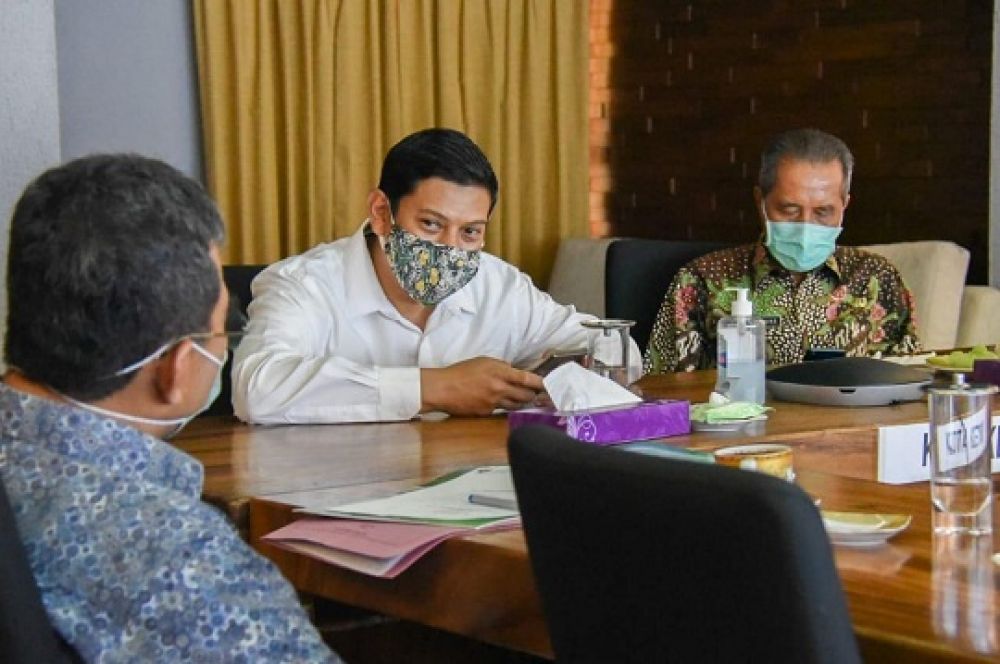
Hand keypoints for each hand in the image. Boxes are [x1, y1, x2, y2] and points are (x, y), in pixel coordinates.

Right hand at [421, 357, 543, 415]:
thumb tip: (513, 371)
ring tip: (524, 399)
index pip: (527, 379)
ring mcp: (494, 403)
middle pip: (526, 396)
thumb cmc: (461, 371)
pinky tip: (500, 403)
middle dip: (533, 395)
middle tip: (538, 394)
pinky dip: (504, 407)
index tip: (549, 386)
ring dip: (522, 402)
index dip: (540, 384)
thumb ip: (501, 367)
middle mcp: (500, 388)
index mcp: (500, 372)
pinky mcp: (487, 413)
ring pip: (516, 406)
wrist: (443, 388)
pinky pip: (501, 411)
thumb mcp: (483, 361)